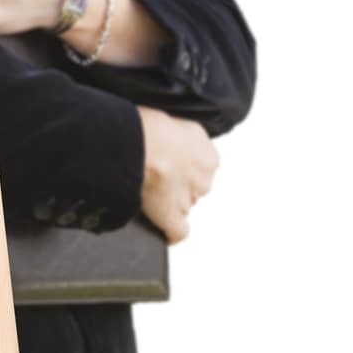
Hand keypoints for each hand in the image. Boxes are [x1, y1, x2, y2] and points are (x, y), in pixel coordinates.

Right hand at [136, 104, 218, 243]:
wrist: (144, 142)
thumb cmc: (150, 125)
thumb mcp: (170, 119)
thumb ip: (173, 135)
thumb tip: (162, 139)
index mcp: (208, 155)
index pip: (198, 166)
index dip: (180, 165)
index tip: (164, 161)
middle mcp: (204, 179)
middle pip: (192, 188)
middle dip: (176, 185)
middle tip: (151, 176)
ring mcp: (188, 200)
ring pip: (182, 206)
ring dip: (169, 203)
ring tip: (143, 192)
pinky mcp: (173, 217)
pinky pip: (177, 232)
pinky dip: (171, 233)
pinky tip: (162, 231)